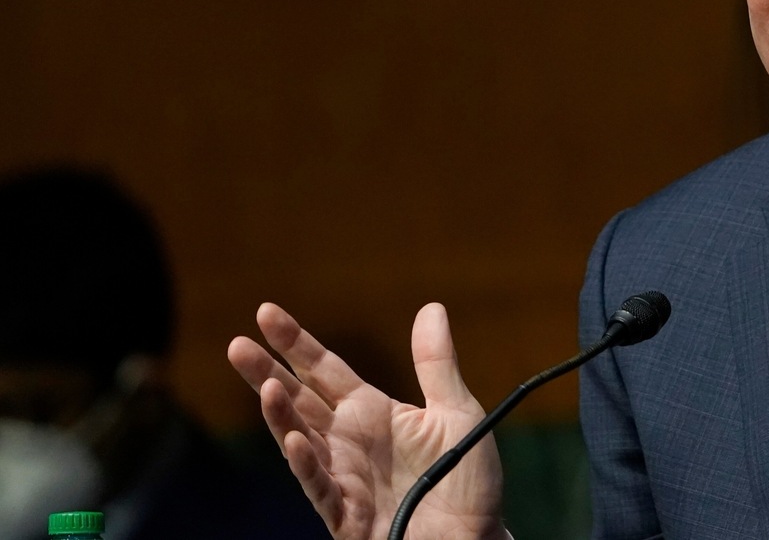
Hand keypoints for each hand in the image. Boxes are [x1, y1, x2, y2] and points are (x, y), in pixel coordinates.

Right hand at [227, 303, 509, 539]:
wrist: (476, 537)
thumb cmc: (467, 477)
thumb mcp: (456, 412)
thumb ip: (436, 364)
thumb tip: (431, 307)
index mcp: (370, 412)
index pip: (324, 369)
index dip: (296, 343)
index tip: (266, 312)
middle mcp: (348, 440)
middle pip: (299, 400)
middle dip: (267, 374)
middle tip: (237, 345)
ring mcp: (342, 477)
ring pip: (299, 441)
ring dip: (280, 417)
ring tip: (266, 387)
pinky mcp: (346, 513)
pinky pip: (320, 486)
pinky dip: (306, 464)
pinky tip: (295, 441)